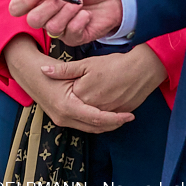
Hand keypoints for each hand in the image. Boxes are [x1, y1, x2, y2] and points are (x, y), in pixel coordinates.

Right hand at [3, 35, 132, 132]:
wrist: (29, 74)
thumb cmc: (47, 70)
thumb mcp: (63, 70)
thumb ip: (73, 73)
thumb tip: (92, 76)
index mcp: (67, 107)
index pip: (96, 118)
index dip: (115, 118)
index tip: (129, 115)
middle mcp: (64, 118)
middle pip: (94, 127)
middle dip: (113, 124)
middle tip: (130, 117)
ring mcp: (62, 120)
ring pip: (90, 128)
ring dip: (106, 125)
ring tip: (123, 117)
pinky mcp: (63, 119)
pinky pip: (84, 124)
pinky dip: (97, 122)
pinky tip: (109, 116)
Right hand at [8, 0, 122, 45]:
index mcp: (40, 0)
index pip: (17, 7)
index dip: (24, 2)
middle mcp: (46, 16)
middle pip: (32, 20)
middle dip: (50, 6)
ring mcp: (60, 29)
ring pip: (52, 28)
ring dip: (68, 11)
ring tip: (79, 2)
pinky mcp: (74, 38)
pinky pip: (70, 33)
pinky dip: (80, 19)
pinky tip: (86, 13)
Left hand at [44, 45, 166, 112]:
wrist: (143, 68)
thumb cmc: (115, 64)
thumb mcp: (88, 64)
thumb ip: (65, 70)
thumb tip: (42, 71)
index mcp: (81, 98)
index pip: (67, 103)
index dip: (66, 96)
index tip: (65, 90)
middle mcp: (92, 109)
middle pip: (80, 115)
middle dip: (77, 110)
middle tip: (76, 100)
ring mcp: (106, 114)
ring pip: (94, 121)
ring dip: (90, 117)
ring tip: (89, 107)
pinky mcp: (119, 115)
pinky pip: (108, 121)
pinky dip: (104, 118)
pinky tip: (103, 109)